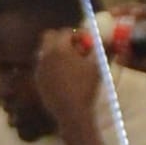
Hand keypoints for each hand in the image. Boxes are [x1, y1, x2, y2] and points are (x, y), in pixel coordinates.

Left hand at [37, 26, 116, 144]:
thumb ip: (102, 47)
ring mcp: (40, 68)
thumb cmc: (87, 87)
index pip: (65, 32)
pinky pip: (44, 66)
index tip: (86, 41)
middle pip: (48, 36)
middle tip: (75, 46)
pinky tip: (65, 76)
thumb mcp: (98, 65)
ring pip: (45, 51)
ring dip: (56, 51)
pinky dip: (52, 65)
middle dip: (61, 38)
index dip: (77, 34)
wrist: (72, 112)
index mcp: (59, 48)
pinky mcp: (38, 80)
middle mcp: (45, 56)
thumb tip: (107, 36)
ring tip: (72, 63)